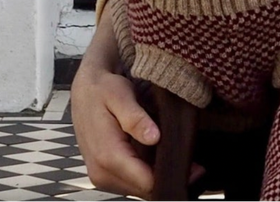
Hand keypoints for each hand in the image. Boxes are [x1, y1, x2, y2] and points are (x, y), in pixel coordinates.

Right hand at [71, 22, 203, 198]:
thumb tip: (153, 138)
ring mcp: (103, 177)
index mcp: (108, 155)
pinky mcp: (106, 175)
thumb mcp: (120, 95)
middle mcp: (102, 173)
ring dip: (159, 177)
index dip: (172, 176)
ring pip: (139, 189)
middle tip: (193, 164)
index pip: (145, 182)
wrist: (85, 91)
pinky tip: (160, 158)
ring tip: (178, 158)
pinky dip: (148, 174)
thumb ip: (135, 118)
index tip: (194, 168)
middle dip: (169, 177)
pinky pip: (132, 183)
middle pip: (144, 190)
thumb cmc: (103, 90)